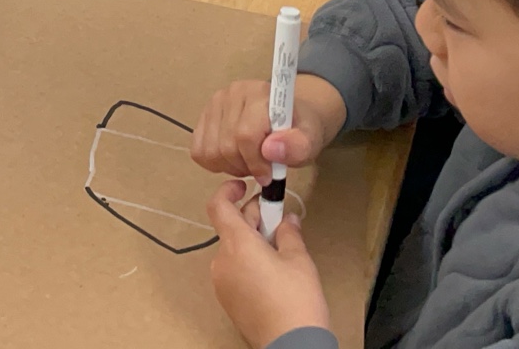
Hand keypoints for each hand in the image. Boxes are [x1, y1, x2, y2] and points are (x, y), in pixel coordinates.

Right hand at [192, 74, 346, 182]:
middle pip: (226, 146)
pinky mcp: (204, 116)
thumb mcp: (310, 141)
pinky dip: (215, 163)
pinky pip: (198, 150)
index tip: (269, 176)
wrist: (291, 118)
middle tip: (261, 170)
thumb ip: (297, 146)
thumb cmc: (300, 129)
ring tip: (249, 163)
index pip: (245, 135)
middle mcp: (233, 93)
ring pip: (210, 151)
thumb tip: (270, 149)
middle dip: (244, 167)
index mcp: (260, 94)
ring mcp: (215, 103)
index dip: (256, 163)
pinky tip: (234, 159)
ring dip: (230, 167)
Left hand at [207, 180, 329, 348]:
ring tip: (281, 251)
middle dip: (255, 219)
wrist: (290, 344)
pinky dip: (249, 261)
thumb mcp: (299, 259)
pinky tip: (273, 272)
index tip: (244, 186)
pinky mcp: (227, 299)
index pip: (218, 206)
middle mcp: (222, 261)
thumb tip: (286, 219)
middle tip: (280, 221)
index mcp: (237, 244)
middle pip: (231, 227)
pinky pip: (234, 269)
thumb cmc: (296, 302)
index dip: (228, 191)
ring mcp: (222, 282)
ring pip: (234, 249)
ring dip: (253, 242)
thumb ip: (289, 232)